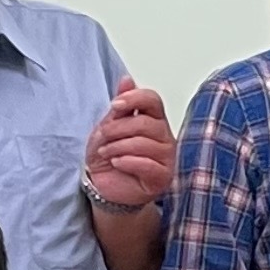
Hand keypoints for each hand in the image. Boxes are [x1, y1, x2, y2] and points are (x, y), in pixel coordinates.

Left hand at [83, 78, 173, 210]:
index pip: (153, 100)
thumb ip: (120, 107)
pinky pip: (146, 164)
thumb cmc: (109, 159)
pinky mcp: (163, 177)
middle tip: (102, 136)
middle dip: (118, 128)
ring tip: (105, 153)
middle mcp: (164, 137)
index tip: (114, 106)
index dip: (134, 99)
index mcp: (153, 121)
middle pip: (146, 123)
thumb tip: (127, 80)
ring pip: (144, 143)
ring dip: (117, 147)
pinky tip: (117, 163)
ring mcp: (166, 157)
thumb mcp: (107, 129)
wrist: (106, 189)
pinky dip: (126, 162)